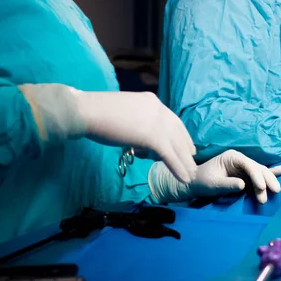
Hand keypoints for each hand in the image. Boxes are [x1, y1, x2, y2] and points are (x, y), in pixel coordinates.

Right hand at [76, 91, 196, 182]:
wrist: (87, 111)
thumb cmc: (97, 114)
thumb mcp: (124, 114)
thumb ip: (137, 123)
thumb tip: (140, 138)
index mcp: (151, 101)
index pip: (172, 120)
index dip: (181, 134)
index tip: (187, 145)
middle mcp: (158, 109)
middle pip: (178, 132)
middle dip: (186, 149)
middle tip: (193, 162)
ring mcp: (157, 122)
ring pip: (177, 146)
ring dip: (185, 163)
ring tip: (191, 175)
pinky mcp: (153, 136)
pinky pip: (169, 156)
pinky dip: (178, 168)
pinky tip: (184, 178)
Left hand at [149, 150, 280, 203]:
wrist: (195, 184)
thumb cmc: (201, 182)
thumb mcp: (212, 184)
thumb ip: (228, 184)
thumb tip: (243, 185)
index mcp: (232, 157)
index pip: (249, 165)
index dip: (257, 177)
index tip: (261, 188)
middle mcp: (240, 160)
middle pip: (258, 168)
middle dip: (267, 180)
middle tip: (274, 192)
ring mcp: (244, 167)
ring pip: (262, 173)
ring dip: (269, 182)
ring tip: (275, 192)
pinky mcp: (246, 175)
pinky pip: (261, 174)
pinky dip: (273, 173)